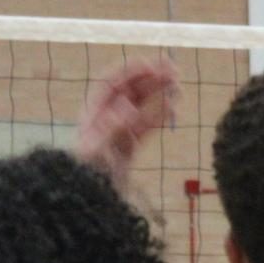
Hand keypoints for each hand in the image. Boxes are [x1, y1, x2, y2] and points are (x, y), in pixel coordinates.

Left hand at [78, 60, 179, 184]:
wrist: (88, 197)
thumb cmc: (85, 171)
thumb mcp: (98, 150)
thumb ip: (113, 127)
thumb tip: (129, 105)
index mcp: (94, 111)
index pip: (112, 82)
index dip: (130, 71)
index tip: (151, 64)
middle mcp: (107, 116)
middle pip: (130, 89)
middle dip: (151, 77)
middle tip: (173, 69)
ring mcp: (120, 129)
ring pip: (142, 104)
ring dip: (159, 92)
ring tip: (177, 86)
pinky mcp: (131, 143)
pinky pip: (148, 124)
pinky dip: (161, 116)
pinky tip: (174, 110)